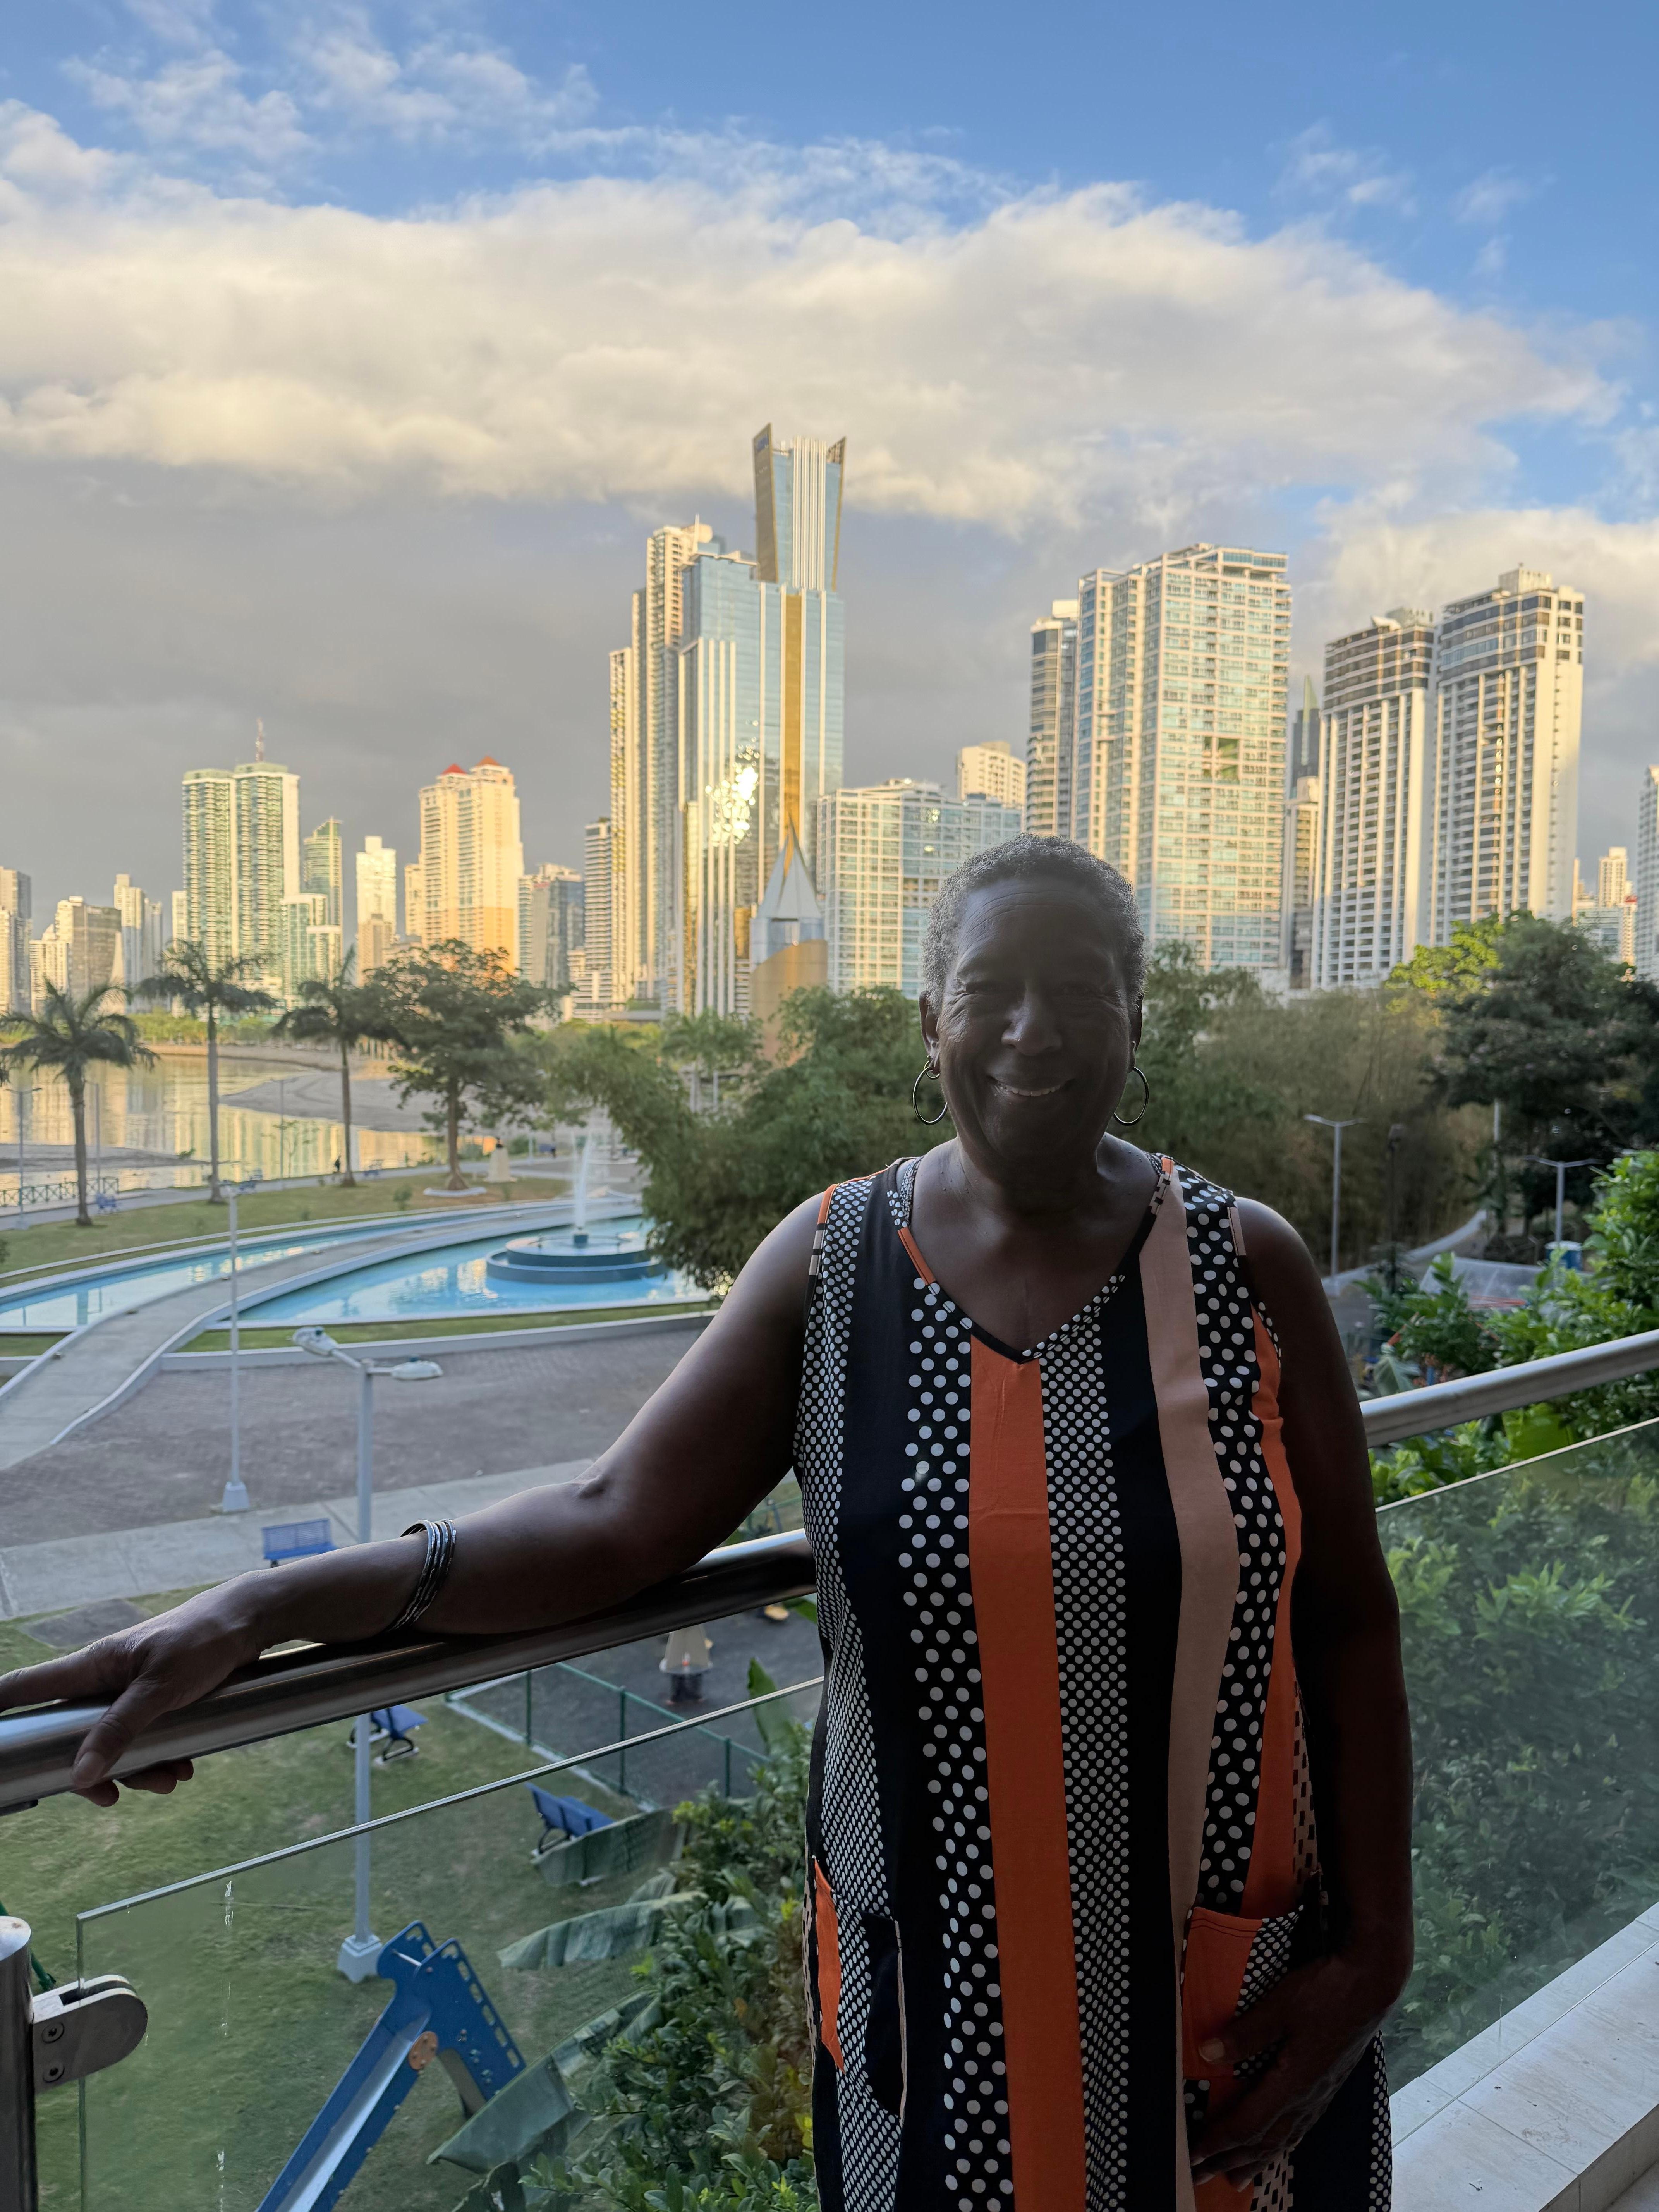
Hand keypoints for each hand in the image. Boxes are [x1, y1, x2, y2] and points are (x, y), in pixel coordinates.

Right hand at [0, 1580, 272, 1806]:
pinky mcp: (159, 1700)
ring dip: (139, 1769)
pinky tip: (184, 1766)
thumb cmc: (203, 1640)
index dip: (0, 1706)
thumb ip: (119, 1729)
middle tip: (112, 1796)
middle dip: (95, 1769)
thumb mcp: (160, 1689)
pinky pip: (146, 1738)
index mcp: (94, 1666)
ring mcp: (131, 1691)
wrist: (251, 1623)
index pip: (29, 1685)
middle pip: (75, 1735)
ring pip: (115, 1743)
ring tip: (171, 1778)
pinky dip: (162, 1757)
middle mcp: (106, 1680)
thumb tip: (80, 1776)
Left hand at [1190, 1949, 1402, 2188]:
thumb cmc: (1326, 1991)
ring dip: (1256, 2159)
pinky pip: (1300, 2127)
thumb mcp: (1280, 2006)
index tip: (1193, 2155)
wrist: (1372, 1983)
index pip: (1248, 2125)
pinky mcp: (1328, 2083)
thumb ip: (1245, 2034)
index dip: (1218, 2142)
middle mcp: (1308, 2097)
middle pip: (1264, 2141)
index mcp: (1293, 2083)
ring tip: (1236, 2177)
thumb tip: (1206, 2054)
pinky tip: (1277, 2143)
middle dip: (1230, 2161)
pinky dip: (1281, 2144)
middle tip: (1200, 2176)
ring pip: (1284, 2139)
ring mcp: (1321, 2093)